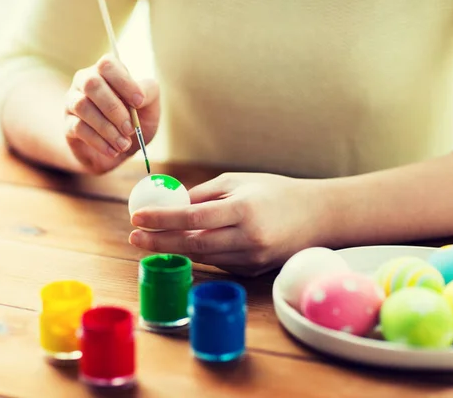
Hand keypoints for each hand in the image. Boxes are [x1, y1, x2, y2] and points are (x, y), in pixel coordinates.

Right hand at [64, 54, 159, 173]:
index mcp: (106, 72)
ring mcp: (73, 102)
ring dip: (106, 128)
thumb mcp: (149, 107)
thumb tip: (139, 96)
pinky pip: (78, 128)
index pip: (107, 65)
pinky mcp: (67, 124)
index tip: (139, 102)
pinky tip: (113, 151)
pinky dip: (99, 142)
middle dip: (114, 108)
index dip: (124, 82)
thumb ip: (148, 93)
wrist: (120, 150)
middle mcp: (85, 82)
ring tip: (123, 144)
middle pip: (92, 84)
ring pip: (82, 106)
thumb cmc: (134, 121)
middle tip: (130, 129)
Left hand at [128, 173, 331, 275]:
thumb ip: (204, 194)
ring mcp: (251, 259)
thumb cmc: (276, 192)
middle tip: (134, 236)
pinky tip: (183, 244)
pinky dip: (198, 253)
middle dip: (158, 241)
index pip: (193, 218)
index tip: (136, 217)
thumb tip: (171, 205)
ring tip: (150, 239)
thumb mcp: (239, 181)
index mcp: (243, 210)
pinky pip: (217, 262)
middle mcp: (247, 238)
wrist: (318, 217)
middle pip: (192, 244)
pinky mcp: (252, 271)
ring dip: (174, 248)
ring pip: (202, 257)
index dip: (161, 219)